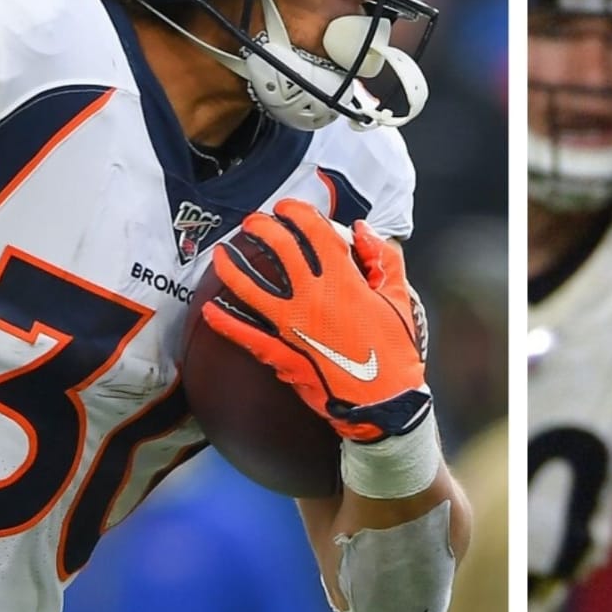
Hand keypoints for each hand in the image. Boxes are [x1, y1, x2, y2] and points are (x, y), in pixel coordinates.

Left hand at [202, 198, 428, 441]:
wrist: (385, 403)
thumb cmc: (396, 351)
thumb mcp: (400, 298)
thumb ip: (383, 258)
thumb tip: (363, 229)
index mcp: (344, 281)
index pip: (315, 232)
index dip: (298, 213)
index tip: (289, 208)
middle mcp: (313, 298)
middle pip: (280, 250)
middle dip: (263, 228)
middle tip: (256, 221)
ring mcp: (293, 327)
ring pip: (252, 288)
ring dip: (233, 267)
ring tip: (223, 253)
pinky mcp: (283, 354)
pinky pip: (247, 336)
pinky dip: (226, 323)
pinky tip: (211, 310)